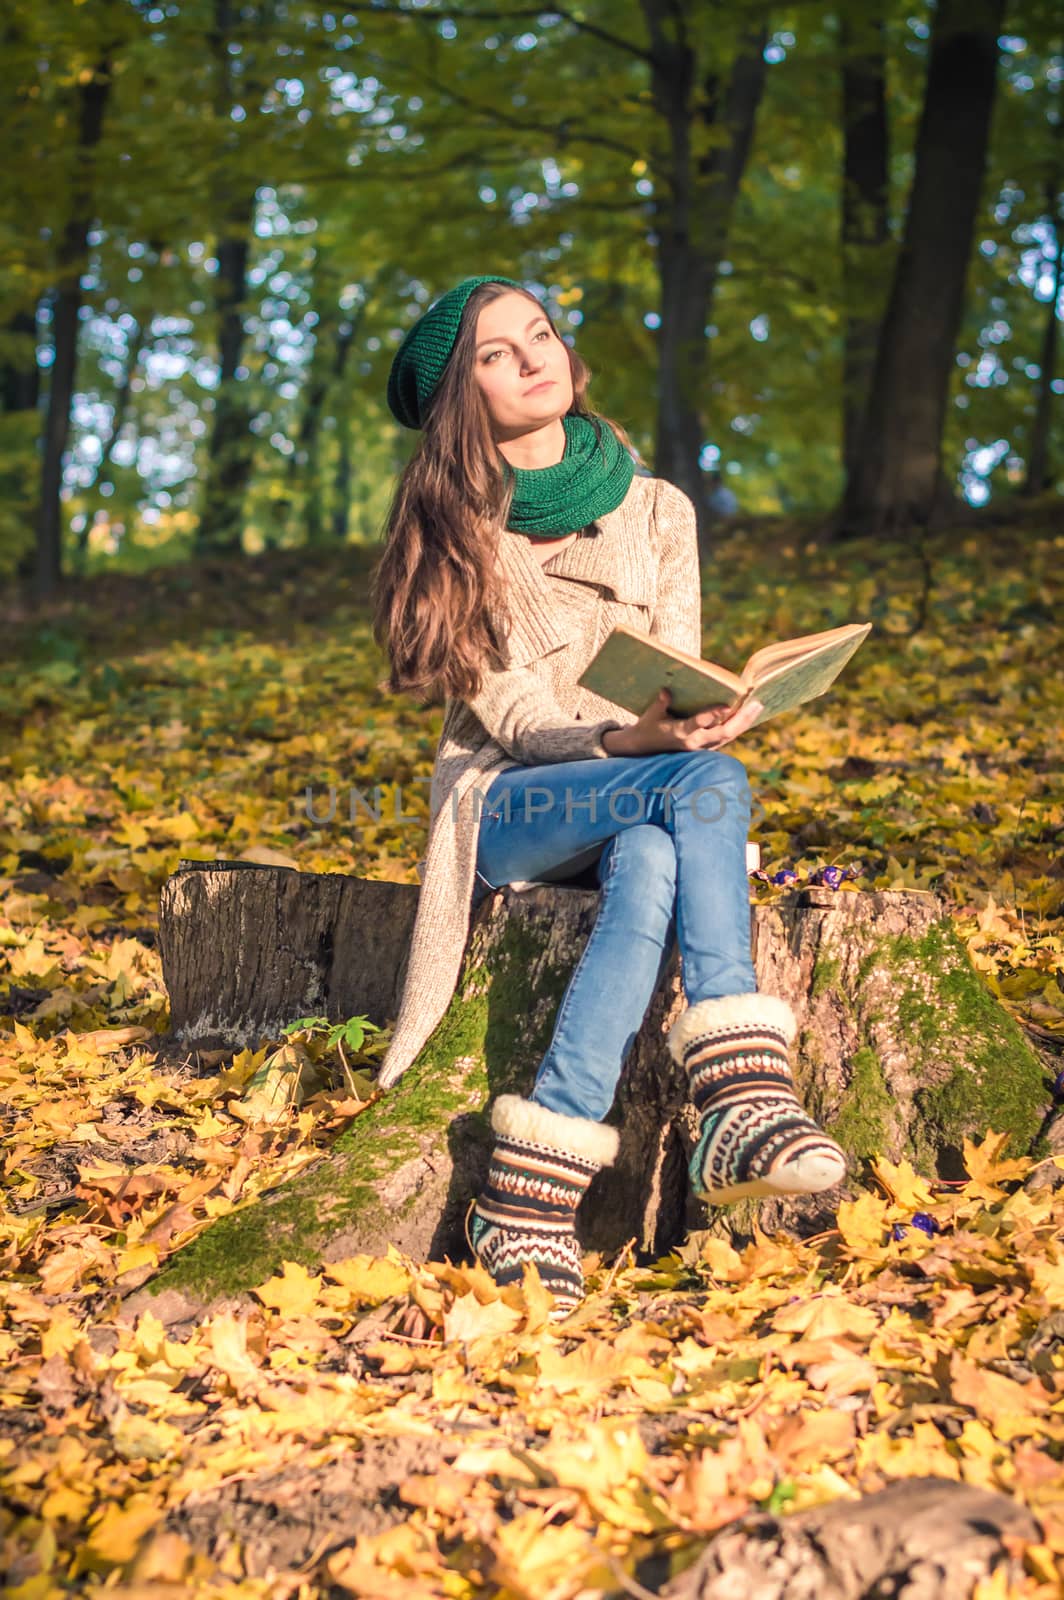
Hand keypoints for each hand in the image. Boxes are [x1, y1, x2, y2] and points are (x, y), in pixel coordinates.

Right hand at [605, 688, 764, 754]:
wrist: (644, 750)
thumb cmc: (647, 728)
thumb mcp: (650, 715)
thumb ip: (660, 704)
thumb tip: (667, 690)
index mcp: (680, 733)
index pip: (700, 723)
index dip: (713, 714)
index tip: (727, 705)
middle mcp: (695, 742)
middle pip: (724, 733)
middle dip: (742, 719)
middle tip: (757, 704)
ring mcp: (702, 747)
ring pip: (729, 736)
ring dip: (744, 722)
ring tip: (757, 706)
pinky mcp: (706, 747)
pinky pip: (726, 736)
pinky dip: (738, 725)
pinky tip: (748, 714)